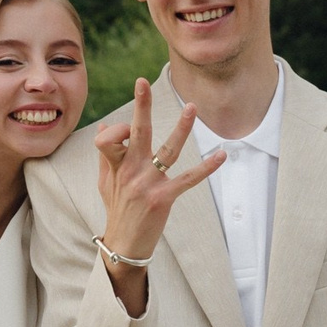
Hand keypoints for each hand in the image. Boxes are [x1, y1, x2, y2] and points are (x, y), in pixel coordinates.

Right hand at [91, 78, 224, 315]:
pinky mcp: (164, 198)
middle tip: (142, 82)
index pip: (111, 137)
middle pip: (137, 132)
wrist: (123, 245)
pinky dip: (207, 166)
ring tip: (192, 107)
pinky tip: (221, 154)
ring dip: (181, 128)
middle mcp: (130, 171)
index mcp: (115, 165)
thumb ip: (107, 155)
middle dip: (141, 105)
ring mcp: (147, 184)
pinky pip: (188, 178)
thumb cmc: (117, 211)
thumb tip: (106, 124)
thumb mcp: (104, 182)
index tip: (121, 132)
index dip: (115, 130)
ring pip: (167, 149)